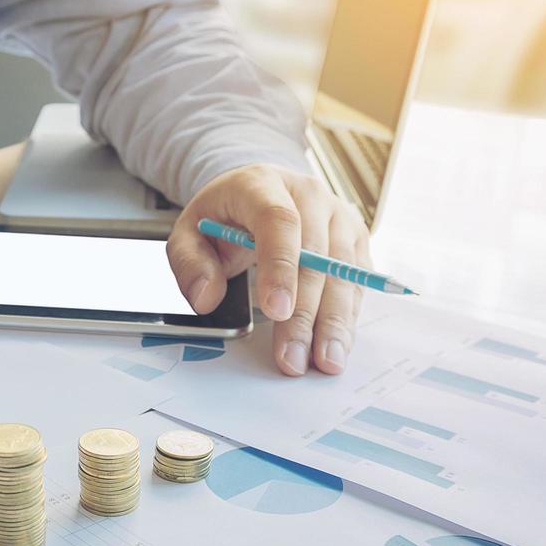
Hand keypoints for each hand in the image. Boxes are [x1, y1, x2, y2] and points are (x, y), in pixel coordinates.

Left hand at [167, 165, 369, 376]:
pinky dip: (347, 316)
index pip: (279, 222)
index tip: (275, 309)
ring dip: (334, 322)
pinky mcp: (354, 239)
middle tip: (293, 357)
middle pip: (315, 257)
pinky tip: (337, 345)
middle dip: (305, 314)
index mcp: (263, 185)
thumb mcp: (189, 233)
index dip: (280, 266)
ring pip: (343, 272)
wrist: (257, 194)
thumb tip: (205, 297)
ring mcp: (338, 215)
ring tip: (324, 360)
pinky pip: (356, 282)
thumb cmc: (223, 216)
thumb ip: (189, 263)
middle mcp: (309, 195)